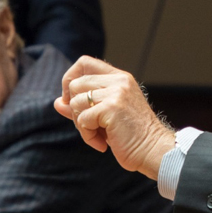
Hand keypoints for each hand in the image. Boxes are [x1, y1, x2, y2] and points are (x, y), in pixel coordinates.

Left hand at [54, 56, 174, 180]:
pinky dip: (87, 136)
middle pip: (75, 84)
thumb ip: (82, 106)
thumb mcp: (105, 116)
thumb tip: (58, 102)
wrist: (153, 150)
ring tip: (99, 136)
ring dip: (81, 125)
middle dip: (74, 109)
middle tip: (89, 125)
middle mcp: (119, 81)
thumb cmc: (131, 136)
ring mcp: (116, 93)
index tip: (72, 100)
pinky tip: (102, 144)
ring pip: (76, 102)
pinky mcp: (112, 108)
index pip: (84, 62)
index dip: (70, 78)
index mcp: (120, 78)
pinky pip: (82, 120)